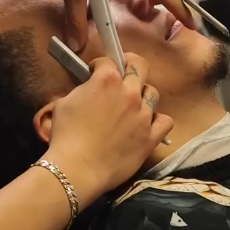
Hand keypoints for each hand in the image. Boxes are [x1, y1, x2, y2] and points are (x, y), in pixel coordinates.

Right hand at [46, 53, 172, 205]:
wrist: (77, 168)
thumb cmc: (66, 134)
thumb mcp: (64, 102)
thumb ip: (83, 90)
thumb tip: (90, 89)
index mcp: (107, 80)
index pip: (107, 61)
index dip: (99, 65)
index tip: (95, 72)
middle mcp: (129, 92)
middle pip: (140, 66)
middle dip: (130, 64)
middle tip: (122, 73)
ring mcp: (143, 114)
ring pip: (152, 93)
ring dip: (142, 94)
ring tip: (133, 103)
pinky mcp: (151, 136)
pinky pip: (165, 121)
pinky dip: (157, 120)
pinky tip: (147, 123)